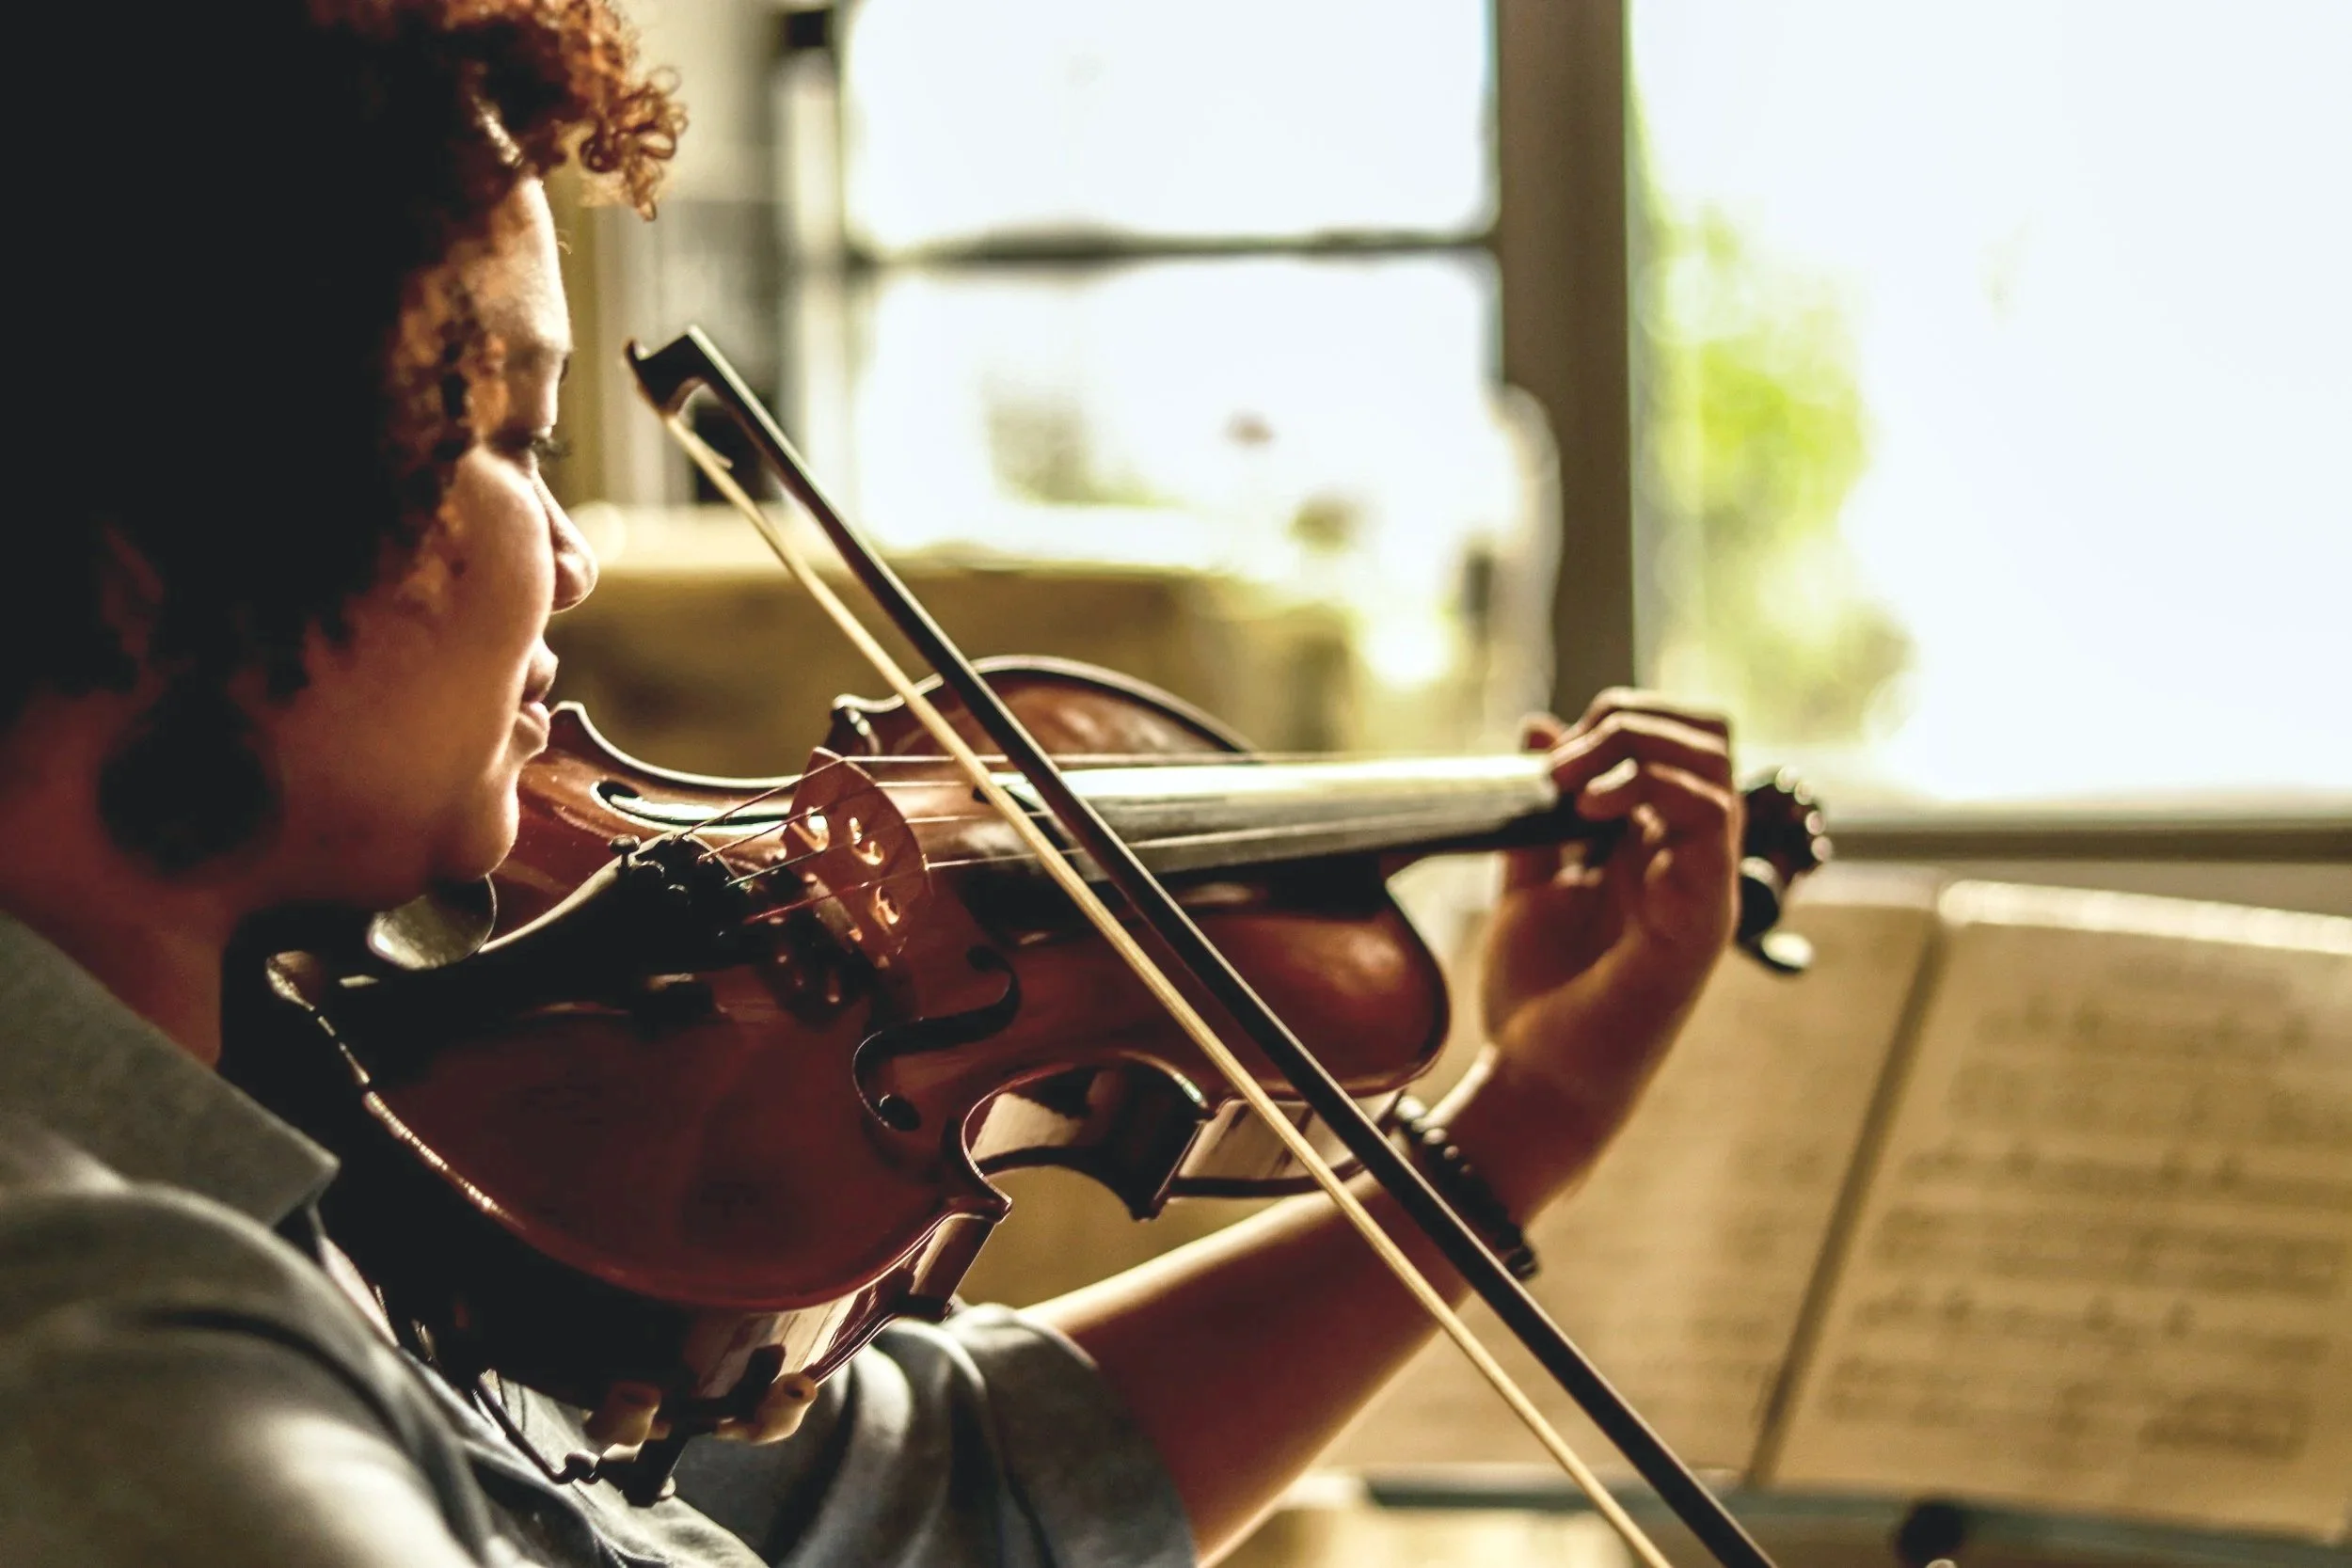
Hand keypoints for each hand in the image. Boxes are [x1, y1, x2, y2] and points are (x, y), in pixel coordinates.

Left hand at [1464, 690, 1740, 1167]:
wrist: (1536, 1078)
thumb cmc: (1538, 996)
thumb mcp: (1527, 883)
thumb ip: (1538, 812)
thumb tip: (1538, 726)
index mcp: (1653, 843)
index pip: (1676, 737)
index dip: (1619, 718)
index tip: (1549, 754)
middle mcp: (1688, 857)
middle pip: (1708, 735)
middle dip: (1632, 718)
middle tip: (1564, 761)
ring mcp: (1702, 884)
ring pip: (1714, 764)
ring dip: (1635, 748)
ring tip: (1571, 783)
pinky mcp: (1703, 917)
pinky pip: (1711, 819)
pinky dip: (1651, 790)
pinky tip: (1592, 812)